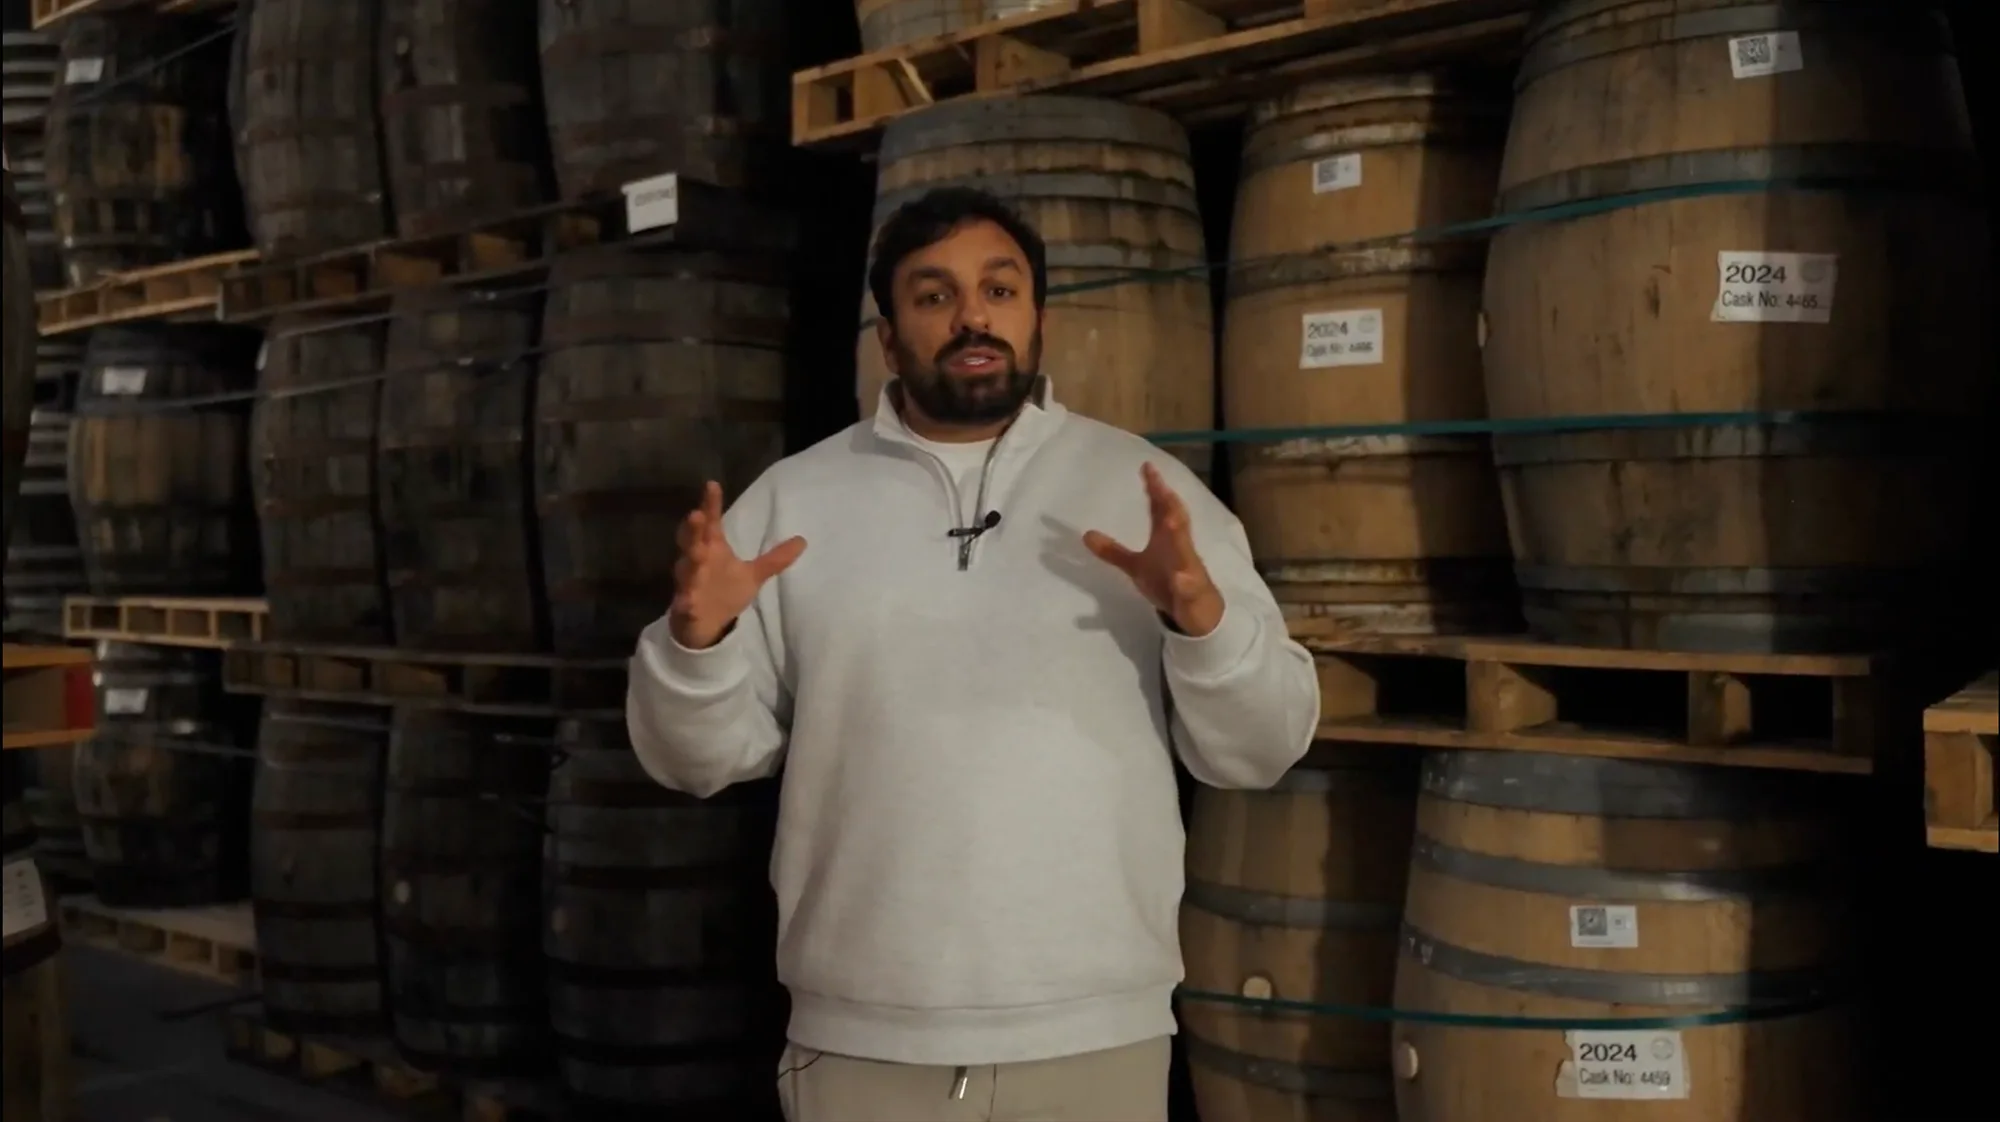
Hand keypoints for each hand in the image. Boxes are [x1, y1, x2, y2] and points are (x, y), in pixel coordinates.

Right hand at [669, 481, 805, 650]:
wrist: (704, 624)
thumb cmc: (725, 592)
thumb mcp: (753, 575)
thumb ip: (775, 559)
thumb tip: (803, 540)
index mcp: (713, 549)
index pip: (711, 522)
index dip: (710, 504)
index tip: (712, 485)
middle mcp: (698, 561)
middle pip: (692, 540)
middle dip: (693, 528)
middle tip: (696, 514)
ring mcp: (690, 582)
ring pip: (687, 568)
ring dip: (691, 560)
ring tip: (698, 553)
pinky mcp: (686, 605)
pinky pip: (684, 602)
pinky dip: (685, 601)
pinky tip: (686, 601)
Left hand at [1083, 463, 1225, 636]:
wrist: (1198, 611)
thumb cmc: (1167, 582)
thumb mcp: (1136, 567)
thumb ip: (1114, 551)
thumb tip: (1086, 535)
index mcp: (1167, 539)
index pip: (1161, 509)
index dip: (1155, 489)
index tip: (1146, 468)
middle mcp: (1180, 549)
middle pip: (1176, 521)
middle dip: (1168, 503)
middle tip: (1157, 482)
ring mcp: (1189, 571)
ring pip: (1186, 551)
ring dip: (1180, 537)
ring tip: (1170, 521)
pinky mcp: (1193, 594)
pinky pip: (1190, 588)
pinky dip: (1186, 583)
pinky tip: (1180, 579)